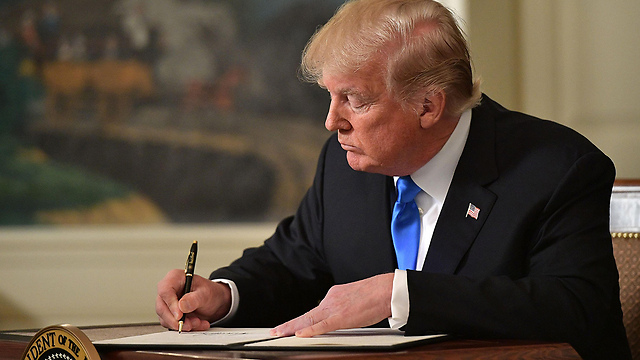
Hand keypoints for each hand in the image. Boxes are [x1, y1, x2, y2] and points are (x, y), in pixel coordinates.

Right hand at [156, 269, 230, 331]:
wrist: (215, 302)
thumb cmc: (210, 292)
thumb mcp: (206, 293)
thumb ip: (194, 299)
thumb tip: (181, 306)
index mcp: (175, 278)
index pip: (165, 291)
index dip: (171, 304)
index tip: (180, 316)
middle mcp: (168, 290)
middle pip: (162, 307)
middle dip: (175, 320)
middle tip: (189, 325)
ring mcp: (167, 302)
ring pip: (165, 318)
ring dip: (182, 324)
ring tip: (198, 322)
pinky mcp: (170, 313)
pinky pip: (171, 324)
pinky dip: (184, 327)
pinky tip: (197, 323)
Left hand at [270, 273, 393, 336]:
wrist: (387, 289)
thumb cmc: (376, 294)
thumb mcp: (354, 297)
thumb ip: (344, 305)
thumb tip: (341, 313)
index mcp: (334, 295)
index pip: (313, 311)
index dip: (299, 320)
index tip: (289, 326)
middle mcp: (330, 300)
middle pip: (305, 315)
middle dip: (289, 325)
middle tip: (274, 332)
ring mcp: (334, 308)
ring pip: (308, 320)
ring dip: (292, 328)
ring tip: (279, 334)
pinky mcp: (342, 317)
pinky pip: (322, 326)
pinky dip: (310, 330)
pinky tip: (299, 334)